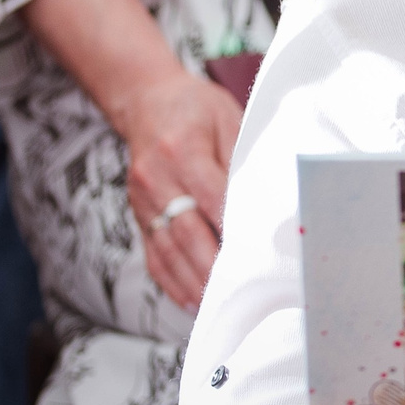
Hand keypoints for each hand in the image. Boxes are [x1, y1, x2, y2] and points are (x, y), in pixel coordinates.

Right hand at [107, 67, 241, 309]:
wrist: (147, 100)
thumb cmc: (195, 108)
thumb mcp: (227, 118)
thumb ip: (243, 156)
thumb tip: (265, 196)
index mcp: (182, 150)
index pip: (212, 197)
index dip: (234, 227)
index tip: (259, 251)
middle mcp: (156, 178)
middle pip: (186, 231)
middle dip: (213, 265)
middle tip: (242, 290)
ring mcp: (143, 200)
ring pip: (168, 249)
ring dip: (193, 280)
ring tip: (218, 304)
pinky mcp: (138, 214)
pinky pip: (152, 254)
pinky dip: (171, 280)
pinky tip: (190, 299)